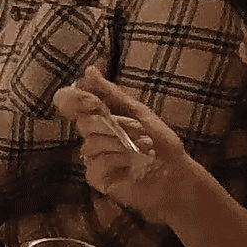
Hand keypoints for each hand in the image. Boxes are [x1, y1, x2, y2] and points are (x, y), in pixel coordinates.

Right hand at [55, 66, 194, 223]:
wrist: (176, 174)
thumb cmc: (161, 143)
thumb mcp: (140, 112)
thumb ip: (112, 93)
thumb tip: (89, 70)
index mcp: (100, 116)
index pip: (71, 102)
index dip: (73, 99)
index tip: (92, 102)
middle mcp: (93, 135)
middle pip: (84, 123)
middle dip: (115, 126)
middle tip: (140, 132)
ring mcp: (92, 157)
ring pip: (91, 144)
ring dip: (121, 145)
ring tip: (144, 149)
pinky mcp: (95, 176)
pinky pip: (97, 163)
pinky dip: (118, 161)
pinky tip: (132, 165)